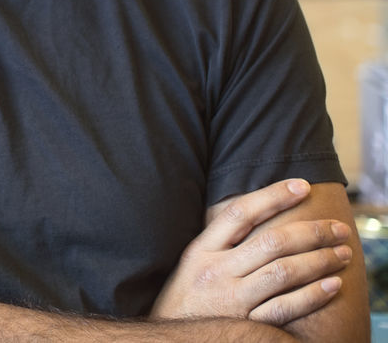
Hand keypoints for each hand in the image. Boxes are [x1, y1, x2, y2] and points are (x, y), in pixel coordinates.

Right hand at [151, 178, 352, 325]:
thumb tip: (258, 212)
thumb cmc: (186, 298)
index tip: (303, 186)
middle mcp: (216, 271)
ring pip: (284, 272)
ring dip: (320, 260)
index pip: (240, 213)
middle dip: (312, 232)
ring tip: (342, 254)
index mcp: (200, 250)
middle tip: (338, 228)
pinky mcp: (246, 325)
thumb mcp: (192, 263)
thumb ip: (220, 242)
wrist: (170, 339)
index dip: (273, 196)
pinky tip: (332, 285)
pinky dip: (312, 295)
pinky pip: (285, 307)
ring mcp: (232, 300)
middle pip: (271, 243)